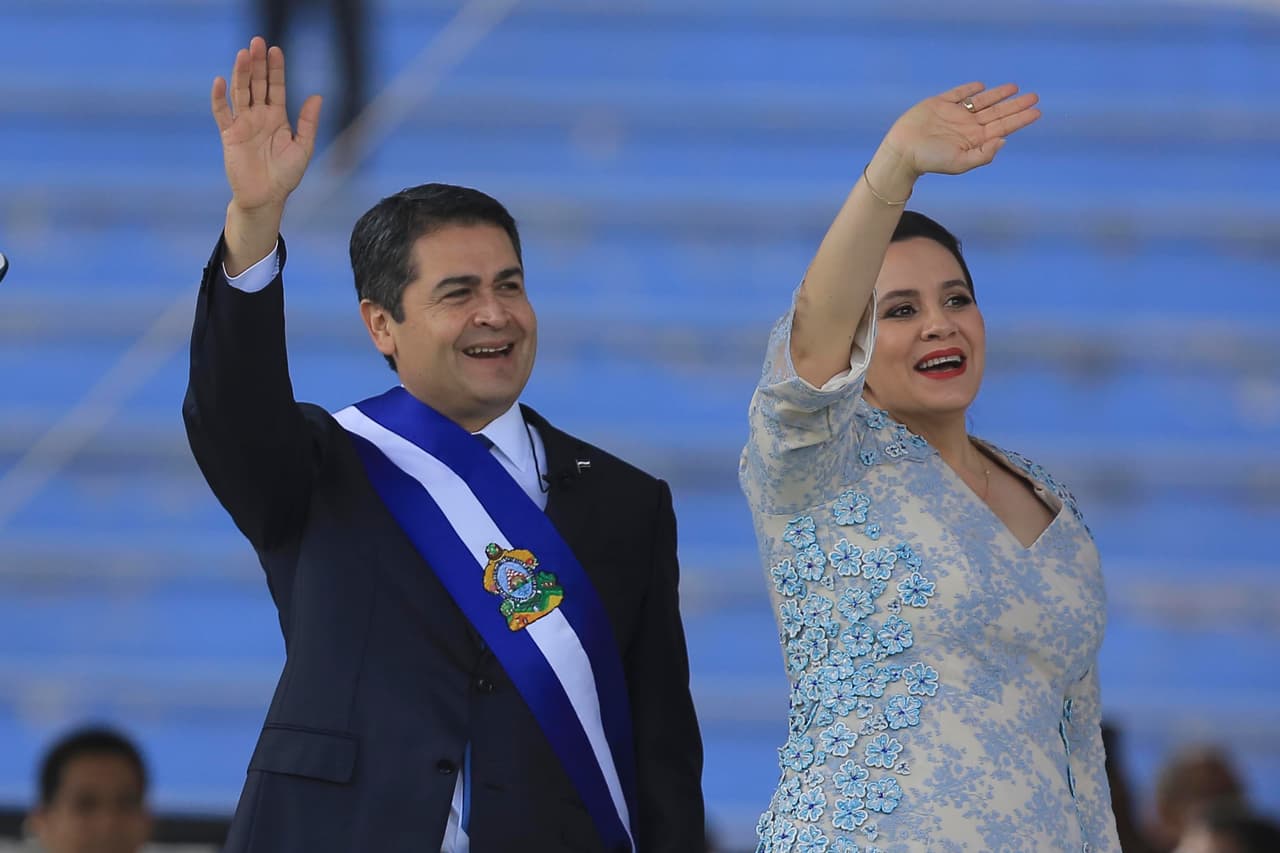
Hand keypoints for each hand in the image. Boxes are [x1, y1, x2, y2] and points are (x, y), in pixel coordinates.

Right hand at [211, 36, 321, 213]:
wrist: (266, 197)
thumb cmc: (285, 175)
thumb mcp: (303, 148)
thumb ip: (308, 122)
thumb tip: (317, 96)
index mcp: (277, 117)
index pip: (275, 87)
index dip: (275, 69)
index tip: (275, 50)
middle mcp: (259, 116)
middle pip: (257, 84)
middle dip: (257, 64)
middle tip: (257, 42)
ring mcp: (243, 123)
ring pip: (240, 93)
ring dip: (241, 73)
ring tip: (243, 54)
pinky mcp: (229, 135)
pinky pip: (222, 113)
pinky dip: (219, 98)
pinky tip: (220, 81)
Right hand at [882, 82, 1040, 178]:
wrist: (903, 151)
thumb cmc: (930, 160)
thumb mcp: (961, 163)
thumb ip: (984, 154)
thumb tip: (1004, 140)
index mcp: (974, 139)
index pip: (1003, 127)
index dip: (1020, 119)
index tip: (1037, 111)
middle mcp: (967, 126)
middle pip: (997, 113)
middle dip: (1016, 105)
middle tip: (1035, 97)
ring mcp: (954, 115)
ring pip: (982, 102)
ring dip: (998, 95)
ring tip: (1015, 88)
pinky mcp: (939, 104)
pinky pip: (958, 95)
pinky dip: (969, 90)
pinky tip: (981, 86)